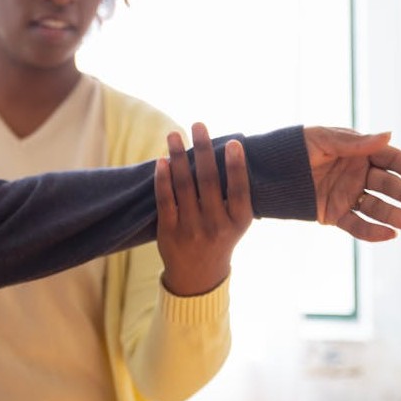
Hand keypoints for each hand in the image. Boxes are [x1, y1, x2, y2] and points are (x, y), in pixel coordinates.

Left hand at [155, 122, 253, 295]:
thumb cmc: (220, 237)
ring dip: (179, 157)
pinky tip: (161, 160)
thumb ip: (233, 194)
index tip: (233, 142)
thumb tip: (229, 150)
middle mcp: (216, 226)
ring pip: (184, 186)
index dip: (236, 166)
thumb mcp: (236, 222)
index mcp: (239, 222)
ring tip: (174, 135)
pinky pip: (165, 200)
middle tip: (198, 125)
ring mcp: (191, 229)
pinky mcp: (169, 232)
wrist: (198, 276)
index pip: (239, 190)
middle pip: (208, 182)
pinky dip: (163, 179)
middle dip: (203, 150)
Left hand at [304, 127, 400, 241]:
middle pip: (388, 184)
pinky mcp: (334, 214)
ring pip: (376, 207)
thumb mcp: (321, 140)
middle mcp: (357, 174)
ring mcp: (347, 195)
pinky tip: (389, 235)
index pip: (391, 160)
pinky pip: (357, 225)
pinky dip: (373, 232)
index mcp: (357, 152)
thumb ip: (354, 142)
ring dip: (394, 214)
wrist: (263, 172)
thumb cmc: (293, 147)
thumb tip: (389, 134)